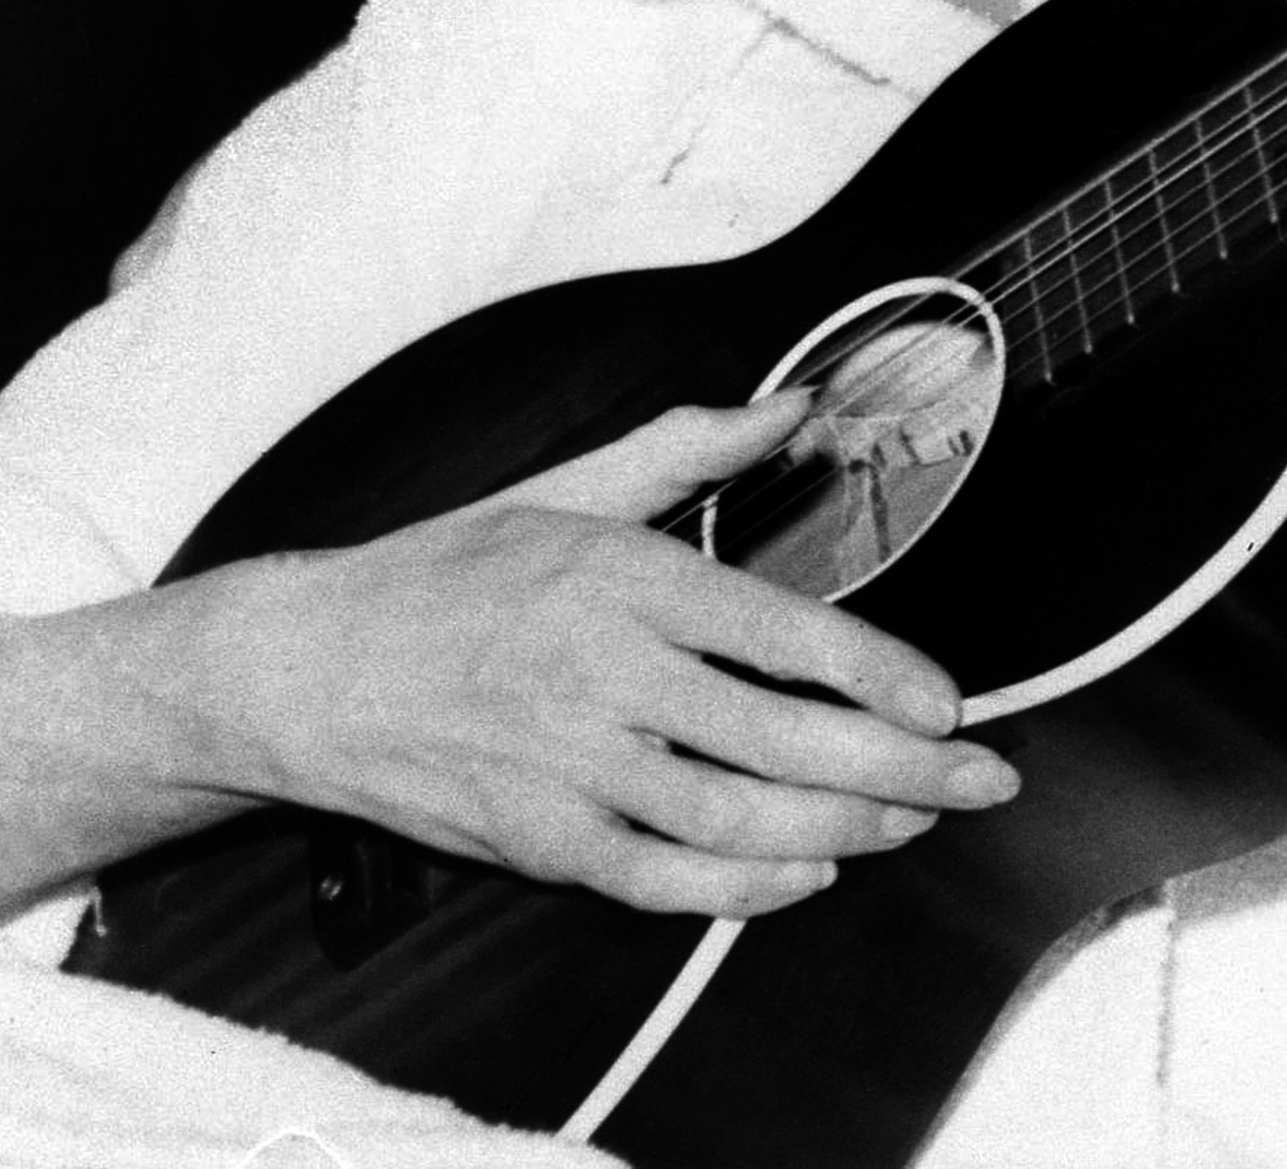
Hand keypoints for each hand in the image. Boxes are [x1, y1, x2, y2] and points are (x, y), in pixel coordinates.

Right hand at [189, 394, 1019, 917]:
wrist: (305, 670)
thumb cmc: (445, 573)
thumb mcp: (568, 487)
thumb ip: (691, 446)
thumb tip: (796, 400)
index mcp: (622, 578)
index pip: (784, 634)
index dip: (880, 676)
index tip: (950, 702)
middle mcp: (605, 675)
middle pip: (784, 737)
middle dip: (903, 767)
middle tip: (981, 778)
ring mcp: (570, 766)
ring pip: (737, 818)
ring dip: (844, 830)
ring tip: (913, 823)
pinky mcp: (537, 840)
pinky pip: (662, 880)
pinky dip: (744, 886)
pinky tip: (805, 872)